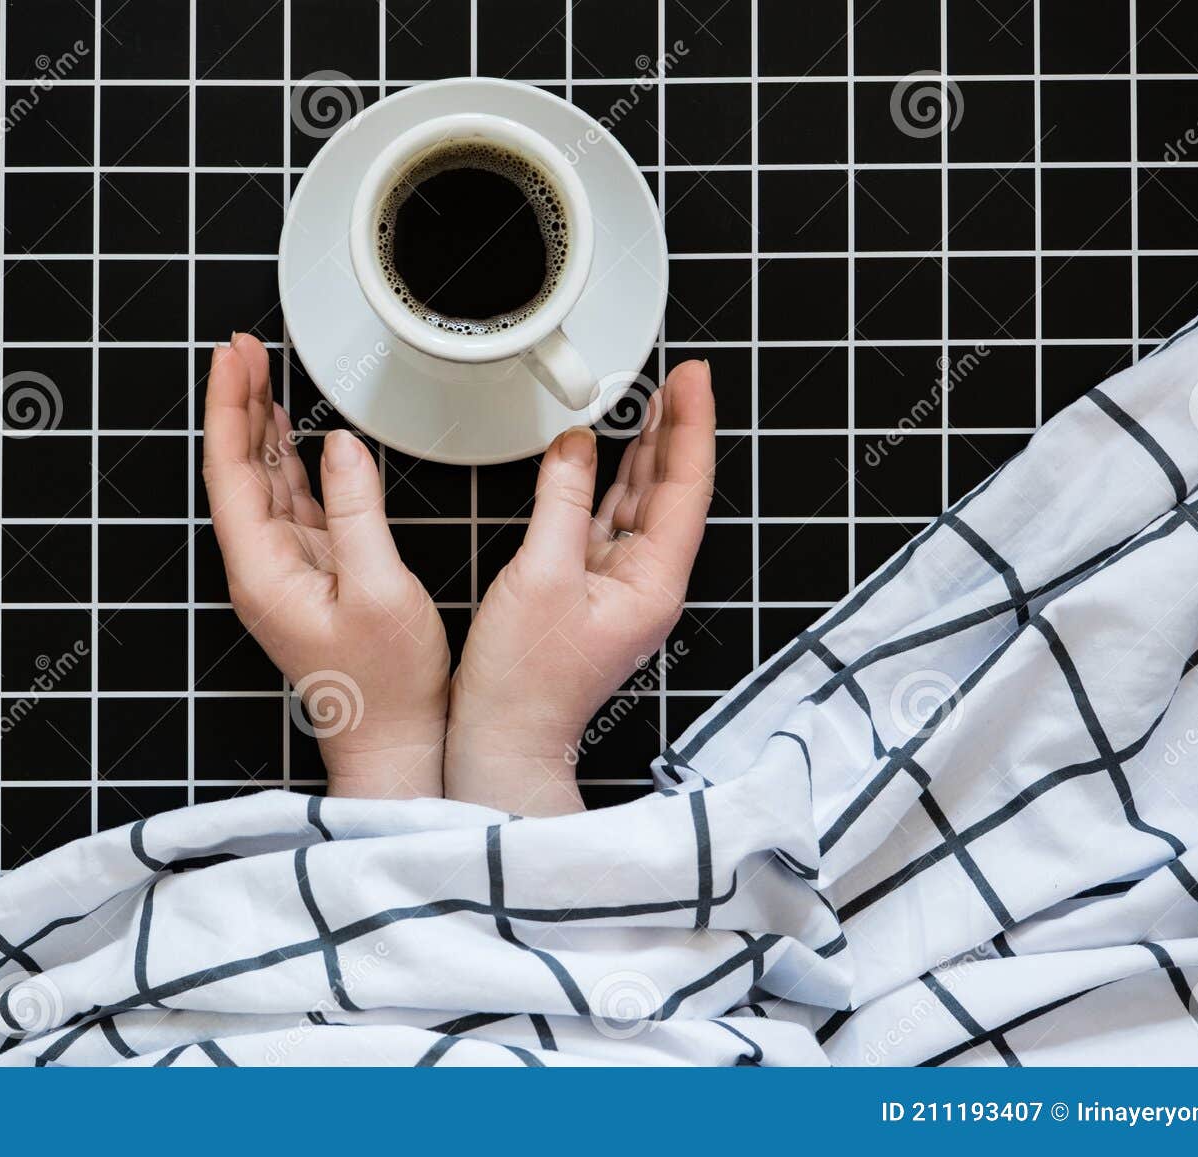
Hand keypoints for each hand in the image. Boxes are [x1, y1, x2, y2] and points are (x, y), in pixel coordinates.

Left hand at [201, 334, 449, 798]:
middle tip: (245, 346)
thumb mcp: (379, 590)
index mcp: (262, 571)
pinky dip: (287, 460)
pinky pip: (289, 503)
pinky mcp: (309, 574)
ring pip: (261, 481)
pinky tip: (288, 432)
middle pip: (237, 468)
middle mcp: (261, 567)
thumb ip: (357, 513)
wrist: (391, 741)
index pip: (229, 471)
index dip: (229, 407)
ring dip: (259, 425)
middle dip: (239, 402)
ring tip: (261, 370)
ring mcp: (283, 570)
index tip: (233, 357)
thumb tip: (342, 449)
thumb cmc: (386, 685)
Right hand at [444, 361, 715, 814]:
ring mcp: (621, 588)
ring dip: (645, 451)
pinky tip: (604, 455)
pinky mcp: (590, 592)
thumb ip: (562, 503)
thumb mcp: (541, 576)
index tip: (692, 378)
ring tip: (650, 400)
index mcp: (653, 582)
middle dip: (675, 429)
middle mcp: (648, 583)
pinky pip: (609, 523)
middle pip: (672, 490)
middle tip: (677, 376)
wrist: (505, 739)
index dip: (691, 426)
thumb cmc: (525, 680)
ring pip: (641, 504)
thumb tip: (575, 446)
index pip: (686, 487)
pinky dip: (608, 484)